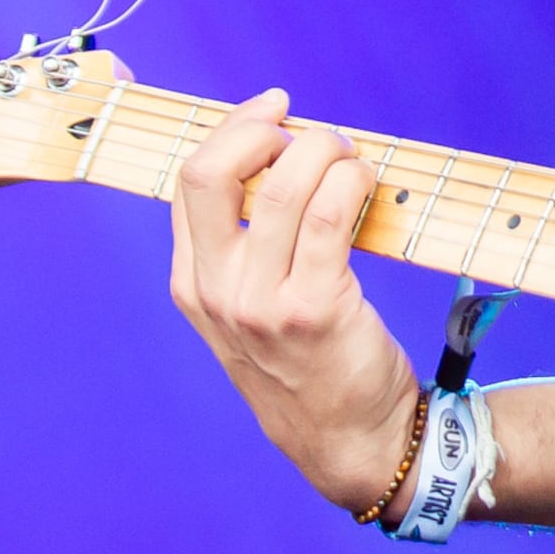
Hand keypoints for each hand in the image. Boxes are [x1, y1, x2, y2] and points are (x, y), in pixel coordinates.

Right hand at [168, 90, 425, 515]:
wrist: (345, 442)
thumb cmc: (306, 363)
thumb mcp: (247, 311)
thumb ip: (244, 248)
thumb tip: (279, 152)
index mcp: (192, 285)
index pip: (190, 182)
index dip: (232, 130)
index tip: (273, 111)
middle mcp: (217, 293)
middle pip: (211, 174)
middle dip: (258, 128)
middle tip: (302, 127)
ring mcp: (262, 304)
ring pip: (283, 185)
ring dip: (323, 150)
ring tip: (348, 157)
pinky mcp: (315, 310)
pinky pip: (331, 216)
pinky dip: (351, 180)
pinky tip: (365, 181)